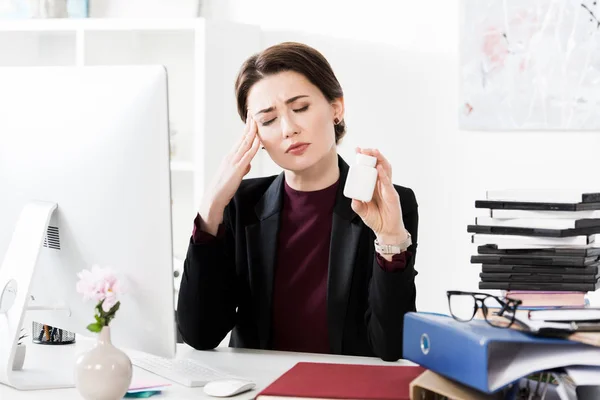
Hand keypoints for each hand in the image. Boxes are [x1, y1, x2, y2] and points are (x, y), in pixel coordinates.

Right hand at [198, 113, 260, 233]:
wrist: (214, 197)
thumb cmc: (223, 188)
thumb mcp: (234, 175)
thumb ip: (242, 168)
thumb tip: (249, 164)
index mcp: (230, 157)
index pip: (240, 140)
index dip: (246, 129)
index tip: (251, 120)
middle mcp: (231, 156)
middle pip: (242, 138)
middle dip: (249, 126)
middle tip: (253, 114)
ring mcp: (234, 161)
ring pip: (245, 144)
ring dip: (252, 132)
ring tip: (257, 122)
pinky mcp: (237, 169)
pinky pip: (248, 155)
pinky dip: (254, 146)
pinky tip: (259, 140)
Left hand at [350, 148, 406, 244]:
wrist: (387, 231)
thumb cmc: (376, 220)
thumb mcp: (363, 212)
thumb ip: (357, 206)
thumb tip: (353, 198)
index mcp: (373, 186)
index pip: (368, 169)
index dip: (364, 159)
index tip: (357, 150)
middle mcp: (380, 185)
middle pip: (378, 165)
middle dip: (372, 156)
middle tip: (364, 149)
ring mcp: (387, 189)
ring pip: (386, 170)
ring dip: (380, 160)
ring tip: (374, 152)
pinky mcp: (392, 195)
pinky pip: (388, 183)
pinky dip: (384, 175)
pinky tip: (380, 169)